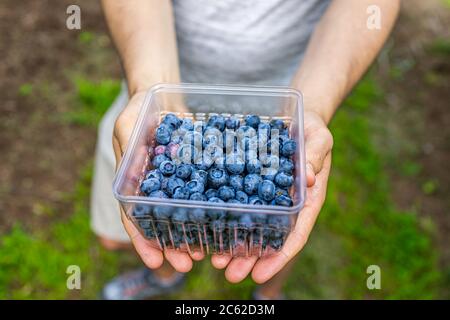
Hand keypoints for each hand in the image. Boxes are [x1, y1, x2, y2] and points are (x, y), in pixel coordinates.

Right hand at [113, 91, 201, 272]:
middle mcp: (155, 188)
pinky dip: (210, 207)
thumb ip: (130, 146)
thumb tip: (134, 169)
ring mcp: (176, 182)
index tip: (156, 261)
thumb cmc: (139, 109)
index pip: (134, 217)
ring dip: (193, 233)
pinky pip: (204, 192)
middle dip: (174, 245)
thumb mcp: (128, 124)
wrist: (162, 96)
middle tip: (189, 262)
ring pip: (184, 213)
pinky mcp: (195, 171)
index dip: (144, 241)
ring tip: (208, 251)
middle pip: (162, 222)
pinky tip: (224, 218)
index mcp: (134, 183)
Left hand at [210, 110, 332, 282]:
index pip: (295, 234)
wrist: (296, 117)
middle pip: (268, 238)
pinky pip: (237, 202)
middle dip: (249, 258)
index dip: (278, 256)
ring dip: (233, 245)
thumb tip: (310, 178)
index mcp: (306, 199)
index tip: (260, 275)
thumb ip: (315, 155)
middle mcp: (285, 203)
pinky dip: (225, 216)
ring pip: (251, 225)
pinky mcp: (250, 182)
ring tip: (214, 259)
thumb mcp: (318, 138)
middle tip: (229, 273)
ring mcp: (267, 195)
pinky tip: (208, 226)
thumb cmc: (312, 128)